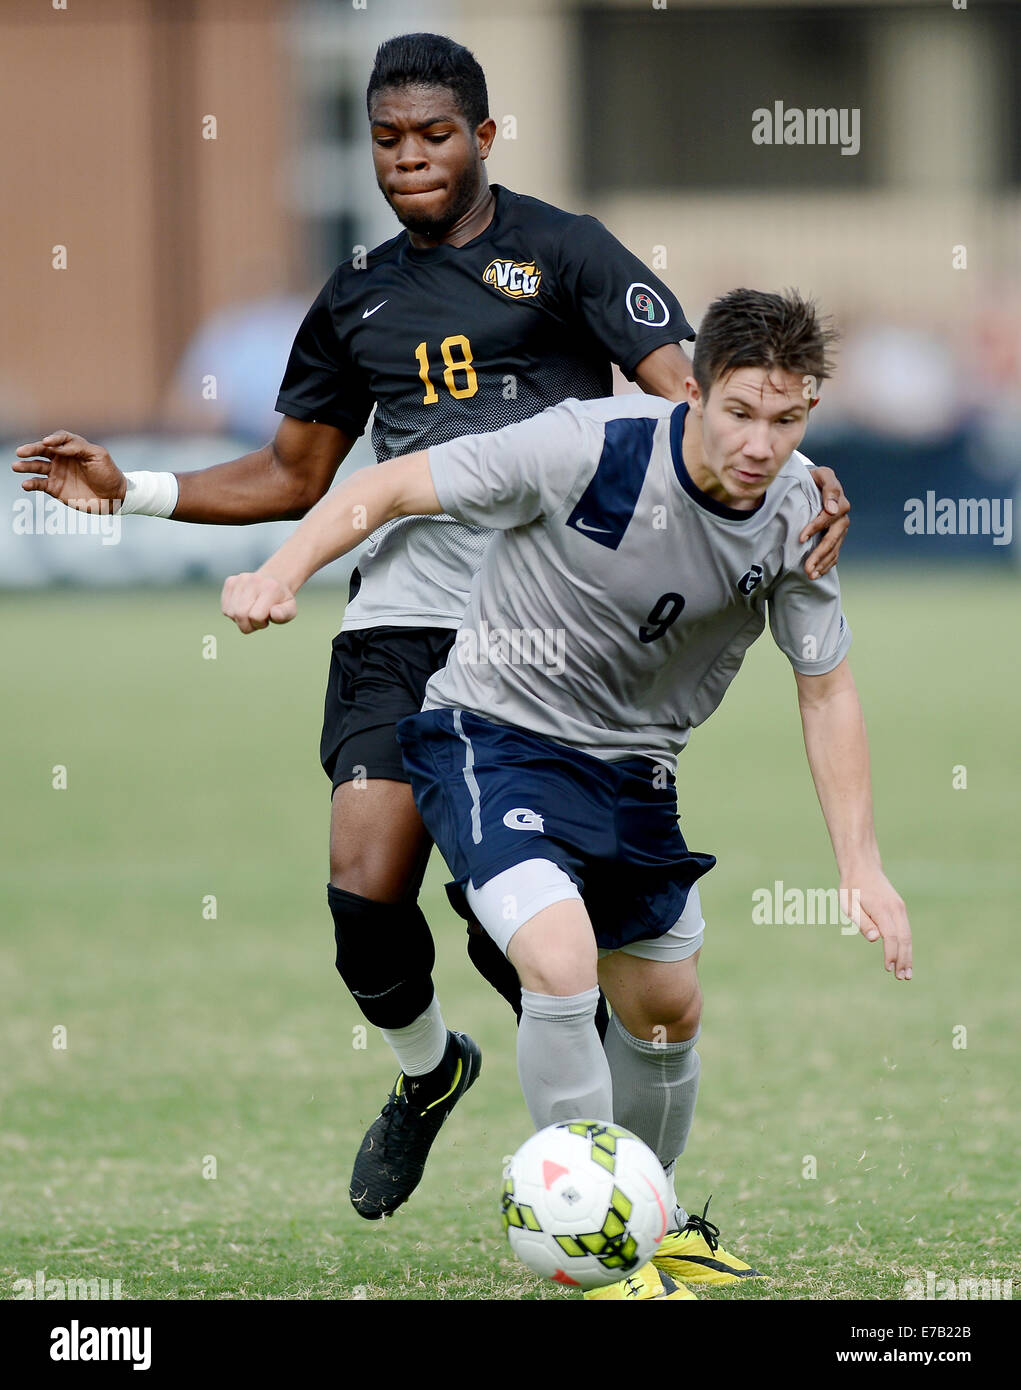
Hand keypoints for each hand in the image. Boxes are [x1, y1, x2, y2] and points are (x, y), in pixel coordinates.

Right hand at [13, 431, 125, 511]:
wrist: (114, 497)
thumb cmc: (108, 473)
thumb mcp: (98, 455)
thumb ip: (78, 447)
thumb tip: (58, 447)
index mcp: (73, 448)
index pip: (58, 439)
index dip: (53, 440)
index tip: (47, 443)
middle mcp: (62, 459)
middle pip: (43, 451)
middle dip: (31, 449)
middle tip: (21, 451)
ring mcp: (57, 473)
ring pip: (37, 467)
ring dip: (26, 466)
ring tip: (16, 466)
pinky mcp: (55, 488)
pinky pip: (39, 484)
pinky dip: (31, 484)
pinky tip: (25, 484)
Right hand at [221, 570, 296, 634]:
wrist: (274, 580)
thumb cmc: (281, 600)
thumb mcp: (290, 609)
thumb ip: (284, 614)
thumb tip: (274, 614)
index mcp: (270, 588)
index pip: (255, 616)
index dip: (260, 624)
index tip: (267, 619)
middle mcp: (253, 580)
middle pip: (240, 614)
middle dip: (247, 625)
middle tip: (257, 619)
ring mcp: (240, 579)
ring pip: (230, 613)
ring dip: (240, 619)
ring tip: (251, 612)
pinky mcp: (230, 581)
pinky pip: (225, 608)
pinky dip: (233, 613)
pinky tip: (243, 607)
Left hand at [800, 466, 849, 578]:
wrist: (817, 483)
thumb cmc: (816, 478)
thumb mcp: (822, 475)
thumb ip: (829, 488)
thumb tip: (833, 508)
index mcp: (839, 502)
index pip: (828, 517)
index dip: (815, 527)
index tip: (801, 538)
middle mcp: (842, 517)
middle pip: (832, 538)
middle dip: (819, 554)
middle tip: (807, 568)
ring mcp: (840, 529)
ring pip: (834, 549)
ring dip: (822, 563)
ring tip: (810, 575)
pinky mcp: (837, 537)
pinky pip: (835, 553)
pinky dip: (827, 564)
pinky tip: (818, 573)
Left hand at [840, 865, 911, 979]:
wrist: (863, 868)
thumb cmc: (851, 888)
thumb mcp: (849, 904)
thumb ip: (862, 922)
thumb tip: (875, 939)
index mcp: (882, 909)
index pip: (891, 936)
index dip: (891, 954)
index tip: (888, 968)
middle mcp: (896, 909)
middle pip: (904, 938)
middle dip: (904, 959)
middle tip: (902, 978)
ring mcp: (900, 909)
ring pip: (908, 935)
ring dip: (908, 955)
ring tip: (907, 974)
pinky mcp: (900, 909)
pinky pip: (906, 930)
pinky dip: (907, 945)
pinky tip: (905, 958)